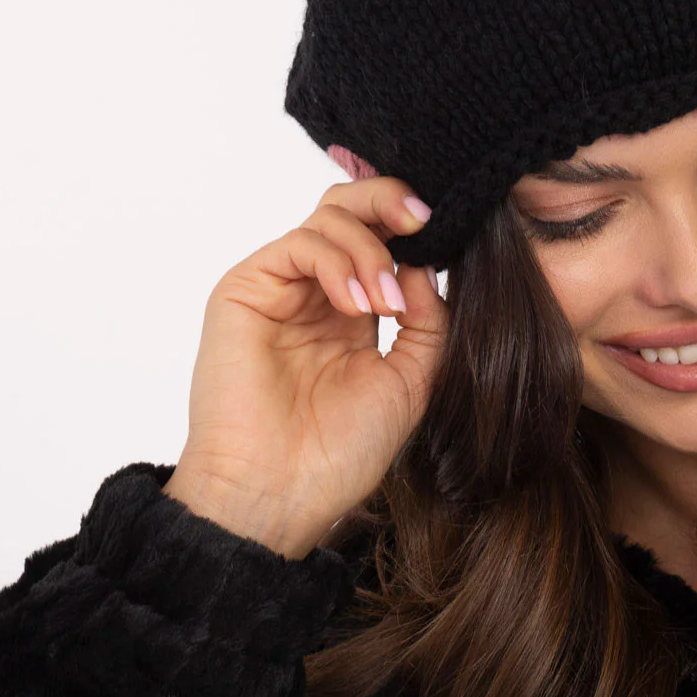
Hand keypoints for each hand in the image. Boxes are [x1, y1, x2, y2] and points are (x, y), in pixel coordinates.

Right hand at [164, 177, 446, 557]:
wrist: (281, 492)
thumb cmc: (338, 453)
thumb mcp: (410, 383)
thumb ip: (427, 323)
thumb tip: (425, 267)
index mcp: (352, 316)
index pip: (381, 241)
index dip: (413, 229)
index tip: (450, 235)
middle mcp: (314, 295)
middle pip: (350, 211)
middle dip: (391, 203)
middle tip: (425, 221)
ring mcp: (280, 290)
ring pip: (328, 218)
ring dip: (370, 250)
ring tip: (386, 306)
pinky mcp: (246, 290)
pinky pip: (299, 244)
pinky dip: (338, 262)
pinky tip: (359, 306)